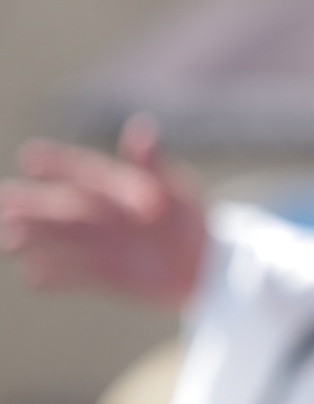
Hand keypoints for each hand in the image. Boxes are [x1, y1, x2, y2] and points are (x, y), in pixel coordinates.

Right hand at [0, 114, 206, 307]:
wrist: (203, 263)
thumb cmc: (189, 218)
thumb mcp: (176, 188)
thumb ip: (154, 163)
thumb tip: (142, 127)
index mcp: (115, 187)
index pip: (81, 170)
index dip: (57, 163)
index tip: (31, 155)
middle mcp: (99, 215)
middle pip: (59, 207)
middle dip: (30, 202)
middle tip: (4, 198)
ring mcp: (99, 246)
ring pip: (58, 239)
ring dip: (33, 236)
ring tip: (9, 234)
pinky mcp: (103, 275)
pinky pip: (73, 275)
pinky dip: (54, 276)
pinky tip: (33, 276)